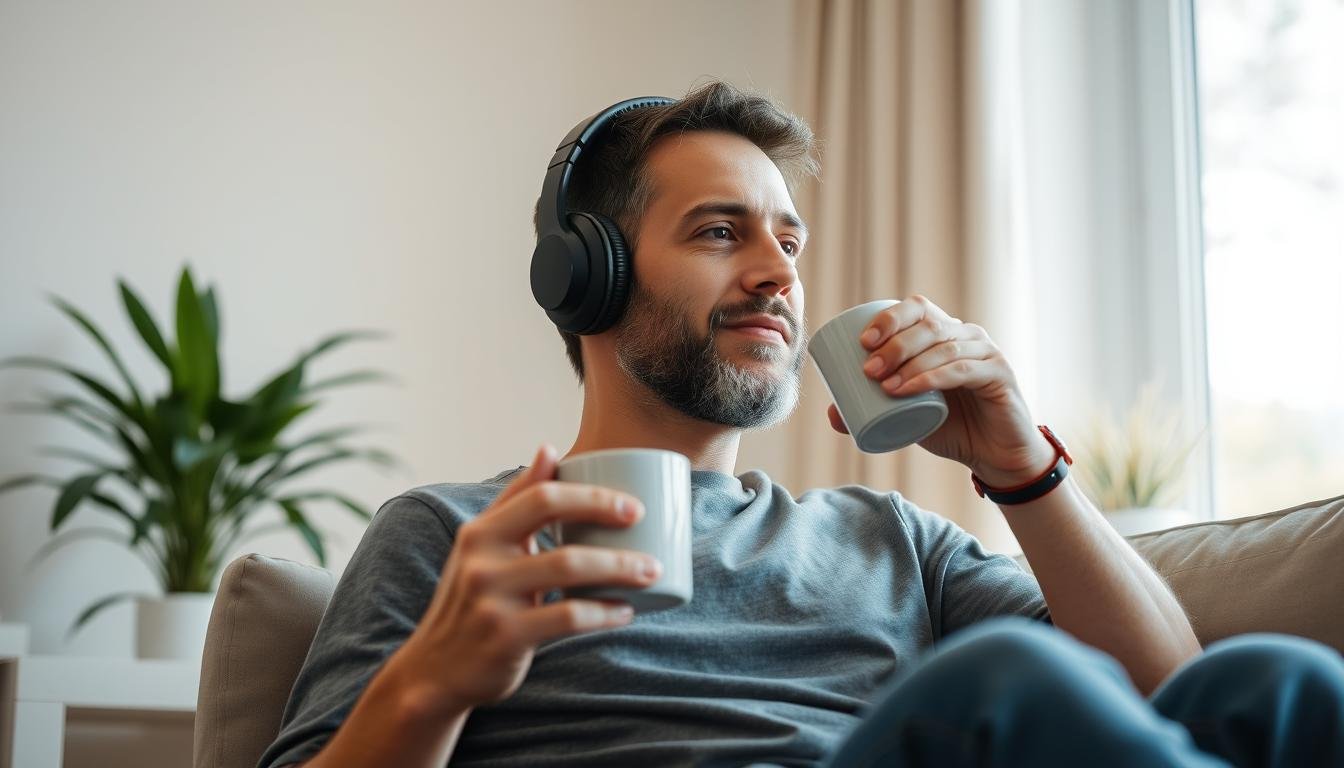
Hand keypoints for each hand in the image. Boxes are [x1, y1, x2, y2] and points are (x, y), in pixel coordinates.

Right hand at [394, 444, 661, 712]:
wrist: (435, 671)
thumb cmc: (472, 601)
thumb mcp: (482, 548)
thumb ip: (515, 501)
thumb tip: (548, 448)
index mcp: (480, 531)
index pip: (540, 494)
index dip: (589, 494)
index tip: (631, 505)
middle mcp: (481, 557)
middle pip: (555, 519)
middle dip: (607, 515)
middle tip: (644, 526)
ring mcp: (492, 596)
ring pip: (568, 566)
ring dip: (620, 567)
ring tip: (651, 572)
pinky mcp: (506, 635)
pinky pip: (569, 616)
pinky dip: (604, 613)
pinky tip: (625, 611)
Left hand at [825, 295, 1054, 486]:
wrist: (993, 455)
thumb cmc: (950, 428)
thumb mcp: (906, 418)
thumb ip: (872, 413)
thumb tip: (832, 415)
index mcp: (943, 333)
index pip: (916, 309)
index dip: (889, 318)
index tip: (862, 341)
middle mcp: (965, 335)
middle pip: (927, 324)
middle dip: (893, 344)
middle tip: (867, 370)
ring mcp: (985, 352)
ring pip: (943, 345)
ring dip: (909, 362)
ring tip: (883, 385)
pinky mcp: (999, 374)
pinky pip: (962, 369)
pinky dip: (932, 377)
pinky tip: (910, 389)